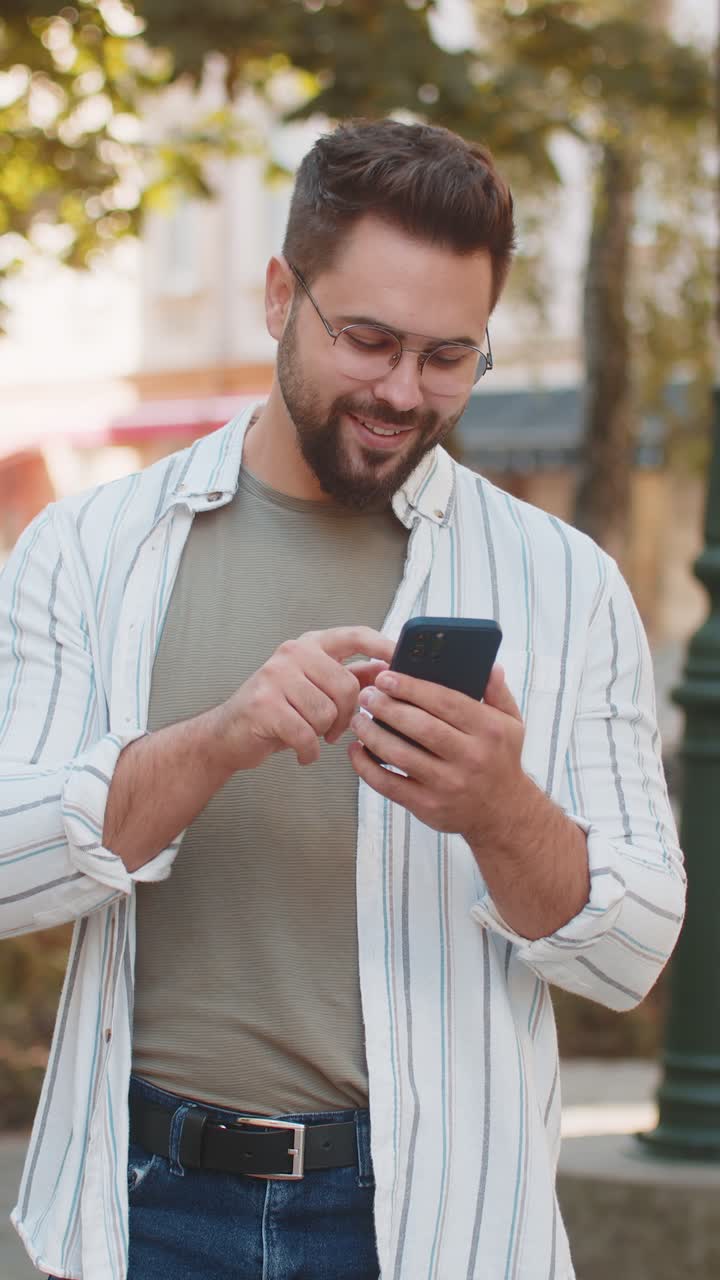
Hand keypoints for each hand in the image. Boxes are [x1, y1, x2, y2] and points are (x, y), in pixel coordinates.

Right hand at [213, 626, 393, 769]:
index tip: (403, 659)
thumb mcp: (317, 689)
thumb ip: (353, 677)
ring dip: (322, 734)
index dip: (382, 646)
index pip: (354, 636)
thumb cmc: (278, 711)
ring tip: (308, 734)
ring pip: (326, 712)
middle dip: (344, 716)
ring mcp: (275, 676)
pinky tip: (300, 751)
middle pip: (346, 686)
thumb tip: (389, 669)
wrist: (229, 734)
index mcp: (310, 645)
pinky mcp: (263, 704)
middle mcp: (292, 653)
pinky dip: (308, 751)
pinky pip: (305, 734)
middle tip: (331, 729)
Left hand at [348, 664, 528, 842]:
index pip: (445, 701)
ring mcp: (448, 784)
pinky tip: (356, 751)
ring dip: (372, 734)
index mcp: (489, 730)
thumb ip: (497, 692)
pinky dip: (366, 767)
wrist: (503, 813)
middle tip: (366, 695)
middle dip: (386, 707)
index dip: (411, 687)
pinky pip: (389, 784)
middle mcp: (470, 757)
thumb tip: (489, 665)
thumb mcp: (511, 723)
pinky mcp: (428, 806)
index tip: (385, 676)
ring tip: (358, 719)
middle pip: (419, 726)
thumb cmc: (500, 760)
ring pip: (400, 755)